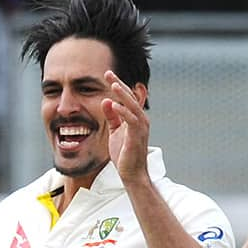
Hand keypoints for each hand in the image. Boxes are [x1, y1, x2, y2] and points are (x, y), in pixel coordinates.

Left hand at [103, 70, 149, 186]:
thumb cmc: (124, 154)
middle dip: (119, 84)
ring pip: (132, 106)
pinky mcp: (137, 135)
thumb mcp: (115, 132)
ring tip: (113, 84)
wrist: (132, 173)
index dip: (118, 86)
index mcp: (135, 118)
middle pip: (130, 97)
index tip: (107, 75)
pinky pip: (131, 120)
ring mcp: (141, 126)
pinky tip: (113, 104)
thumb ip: (112, 117)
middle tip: (108, 73)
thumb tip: (106, 101)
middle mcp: (140, 119)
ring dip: (123, 94)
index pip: (126, 98)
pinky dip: (122, 111)